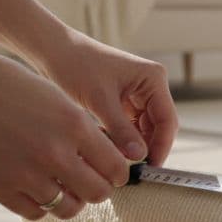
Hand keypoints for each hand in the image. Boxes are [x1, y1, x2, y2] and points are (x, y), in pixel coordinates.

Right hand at [0, 53, 133, 219]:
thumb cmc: (13, 88)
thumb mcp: (59, 100)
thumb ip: (84, 132)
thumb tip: (109, 163)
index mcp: (74, 125)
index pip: (116, 168)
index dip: (118, 174)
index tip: (114, 173)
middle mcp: (53, 152)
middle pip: (97, 193)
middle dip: (99, 189)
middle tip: (92, 182)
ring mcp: (25, 173)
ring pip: (68, 209)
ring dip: (72, 201)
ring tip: (65, 188)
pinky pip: (36, 212)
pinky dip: (42, 204)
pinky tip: (38, 188)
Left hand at [35, 34, 177, 166]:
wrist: (54, 51)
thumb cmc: (76, 66)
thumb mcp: (100, 100)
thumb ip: (121, 130)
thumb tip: (140, 156)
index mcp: (153, 78)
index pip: (167, 119)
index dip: (162, 145)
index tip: (151, 168)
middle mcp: (150, 85)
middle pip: (159, 126)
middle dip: (148, 147)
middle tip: (133, 170)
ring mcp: (138, 93)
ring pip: (145, 129)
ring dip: (133, 144)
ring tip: (115, 157)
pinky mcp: (124, 101)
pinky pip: (130, 126)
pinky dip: (122, 139)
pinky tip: (108, 146)